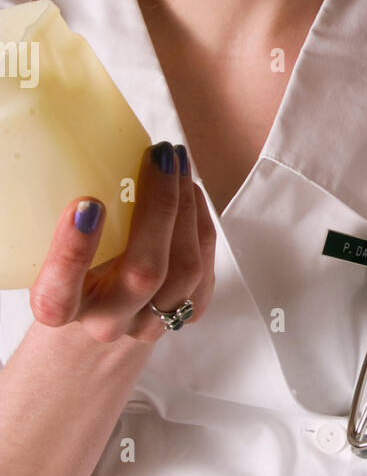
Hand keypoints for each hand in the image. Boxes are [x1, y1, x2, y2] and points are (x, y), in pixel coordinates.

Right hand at [29, 142, 215, 343]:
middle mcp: (107, 322)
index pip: (59, 293)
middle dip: (159, 209)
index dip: (73, 252)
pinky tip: (190, 191)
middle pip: (144, 274)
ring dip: (187, 208)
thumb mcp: (52, 253)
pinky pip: (205, 269)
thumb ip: (71, 221)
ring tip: (177, 163)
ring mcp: (150, 323)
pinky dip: (201, 223)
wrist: (96, 319)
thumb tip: (94, 151)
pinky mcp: (185, 315)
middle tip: (158, 157)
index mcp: (61, 308)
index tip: (88, 205)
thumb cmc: (72, 274)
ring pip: (185, 270)